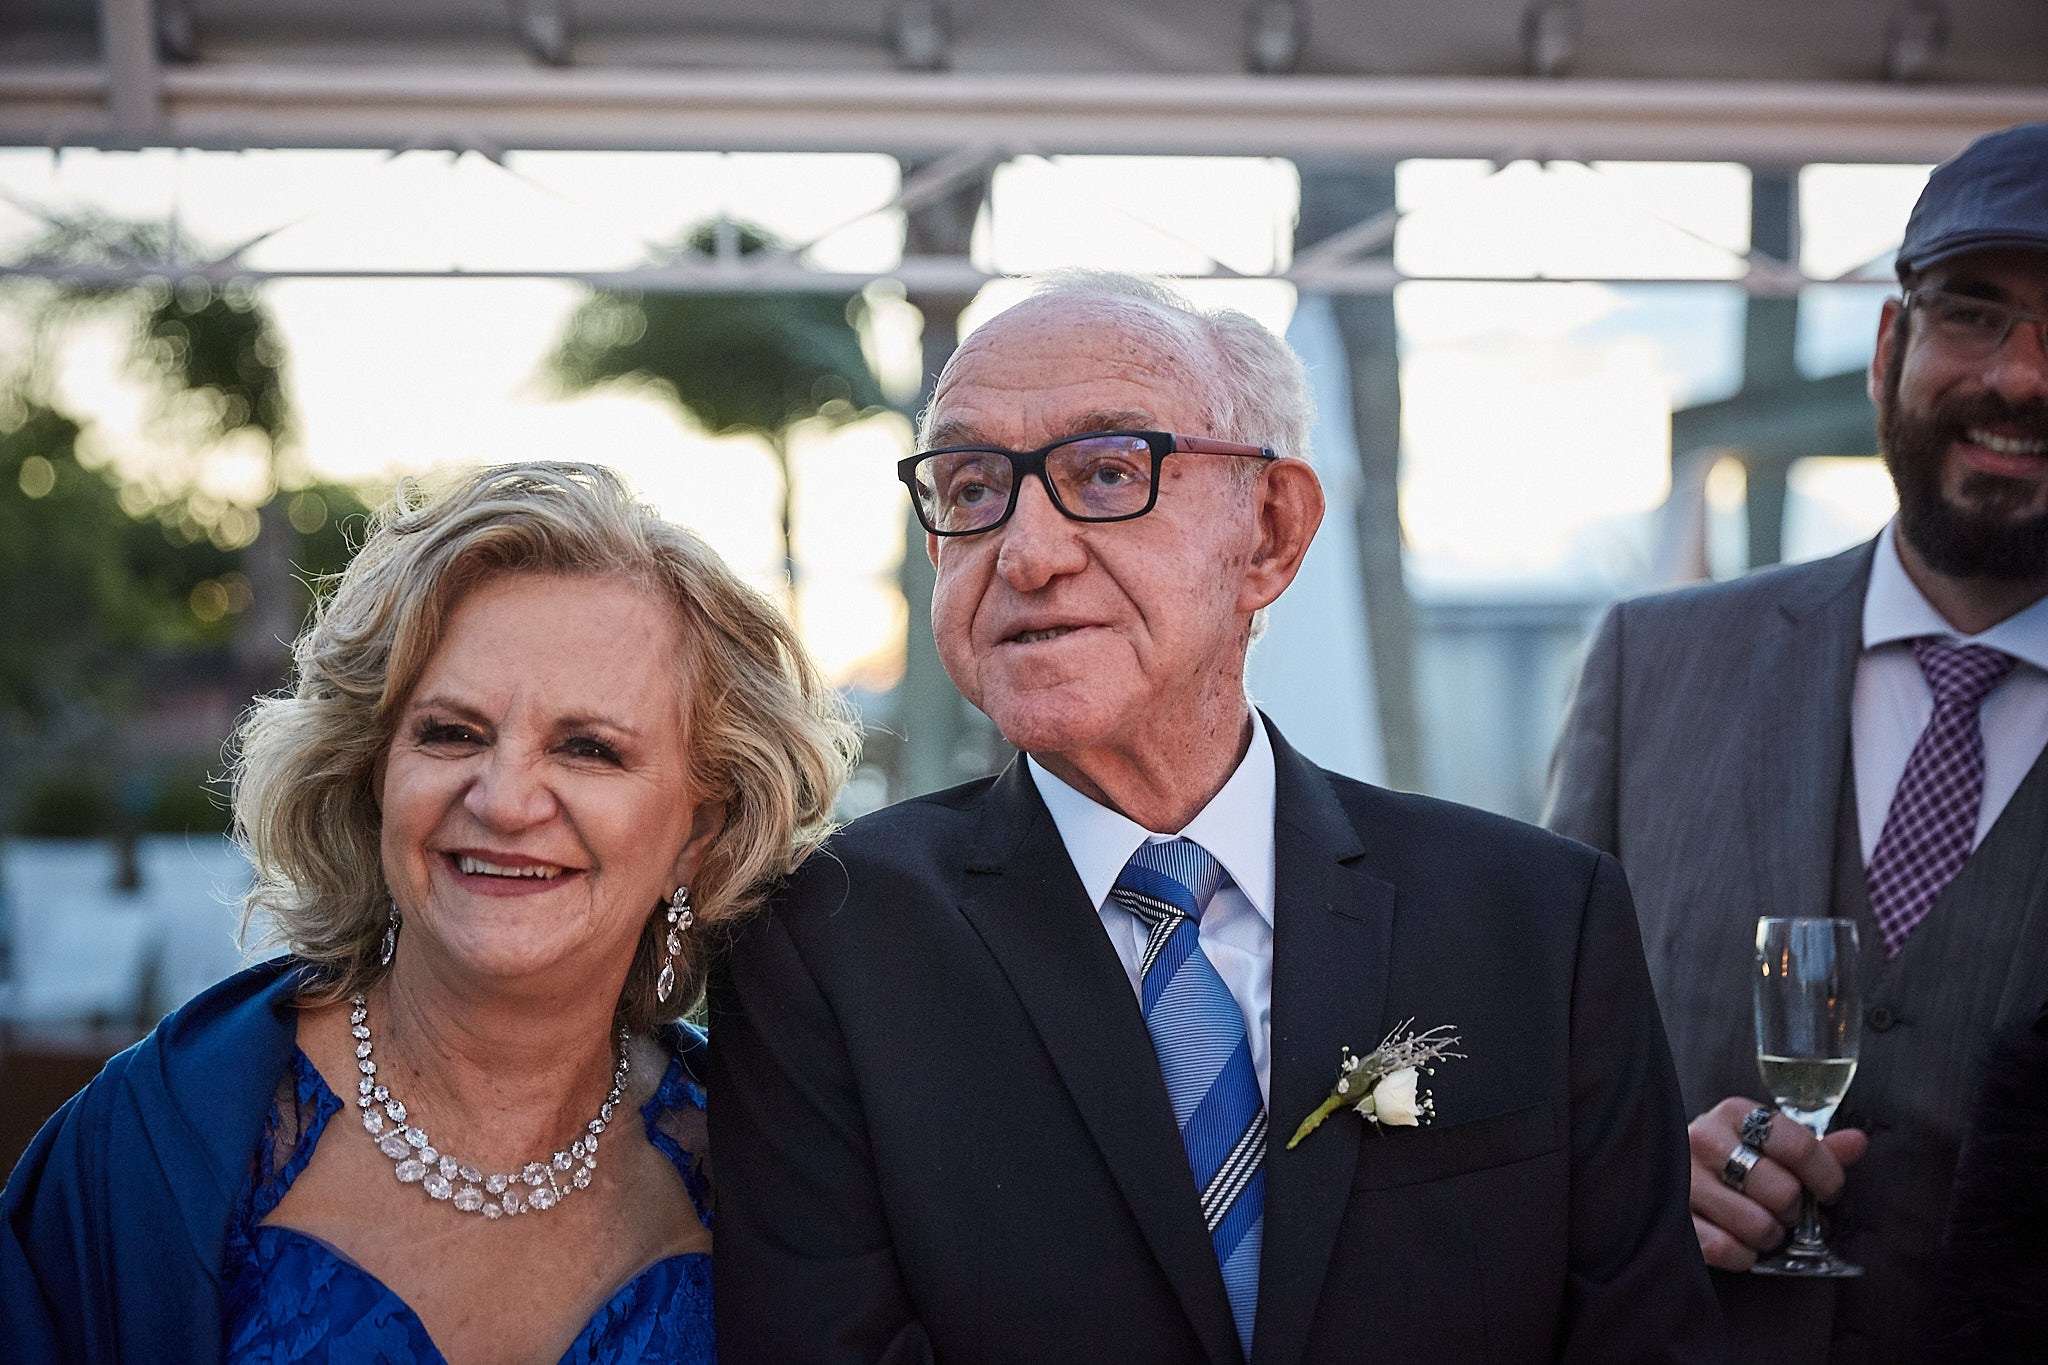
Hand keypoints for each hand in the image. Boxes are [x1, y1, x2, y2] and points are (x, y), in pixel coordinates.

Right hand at [1687, 1096, 1868, 1271]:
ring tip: (1762, 1226)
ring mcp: (1684, 1179)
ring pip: (1758, 1225)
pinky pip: (1725, 1249)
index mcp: (1734, 1114)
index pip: (1800, 1146)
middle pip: (1783, 1191)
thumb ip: (1814, 1147)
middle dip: (1793, 1211)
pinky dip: (1742, 1255)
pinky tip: (1739, 1241)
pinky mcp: (1674, 1216)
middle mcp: (1704, 1139)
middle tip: (1785, 1210)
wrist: (1669, 1173)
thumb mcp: (1769, 1144)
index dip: (1826, 1177)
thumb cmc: (1730, 1160)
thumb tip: (1858, 1142)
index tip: (1828, 1191)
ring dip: (1770, 1236)